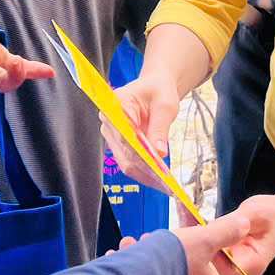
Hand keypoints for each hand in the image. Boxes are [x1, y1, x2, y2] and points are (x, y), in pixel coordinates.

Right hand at [99, 75, 180, 191]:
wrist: (155, 88)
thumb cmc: (159, 91)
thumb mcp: (165, 105)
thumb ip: (160, 128)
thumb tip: (159, 152)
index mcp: (116, 103)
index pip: (124, 131)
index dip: (139, 150)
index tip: (156, 164)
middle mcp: (109, 120)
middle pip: (124, 150)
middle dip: (144, 168)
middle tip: (165, 182)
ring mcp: (112, 134)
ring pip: (125, 161)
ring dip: (145, 175)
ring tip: (165, 186)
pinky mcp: (119, 145)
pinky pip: (129, 163)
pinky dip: (144, 173)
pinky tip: (159, 181)